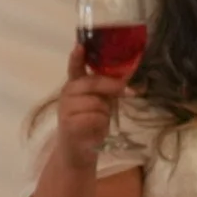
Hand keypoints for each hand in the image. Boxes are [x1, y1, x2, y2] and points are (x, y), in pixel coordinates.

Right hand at [53, 43, 127, 172]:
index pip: (74, 67)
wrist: (79, 150)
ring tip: (98, 120)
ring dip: (105, 113)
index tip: (80, 46)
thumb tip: (129, 75)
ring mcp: (66, 108)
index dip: (77, 57)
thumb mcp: (101, 102)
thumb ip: (109, 87)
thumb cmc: (91, 123)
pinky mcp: (68, 124)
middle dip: (112, 87)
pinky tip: (93, 129)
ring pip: (97, 102)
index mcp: (75, 85)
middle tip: (130, 92)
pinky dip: (100, 124)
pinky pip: (94, 118)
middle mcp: (67, 93)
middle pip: (92, 83)